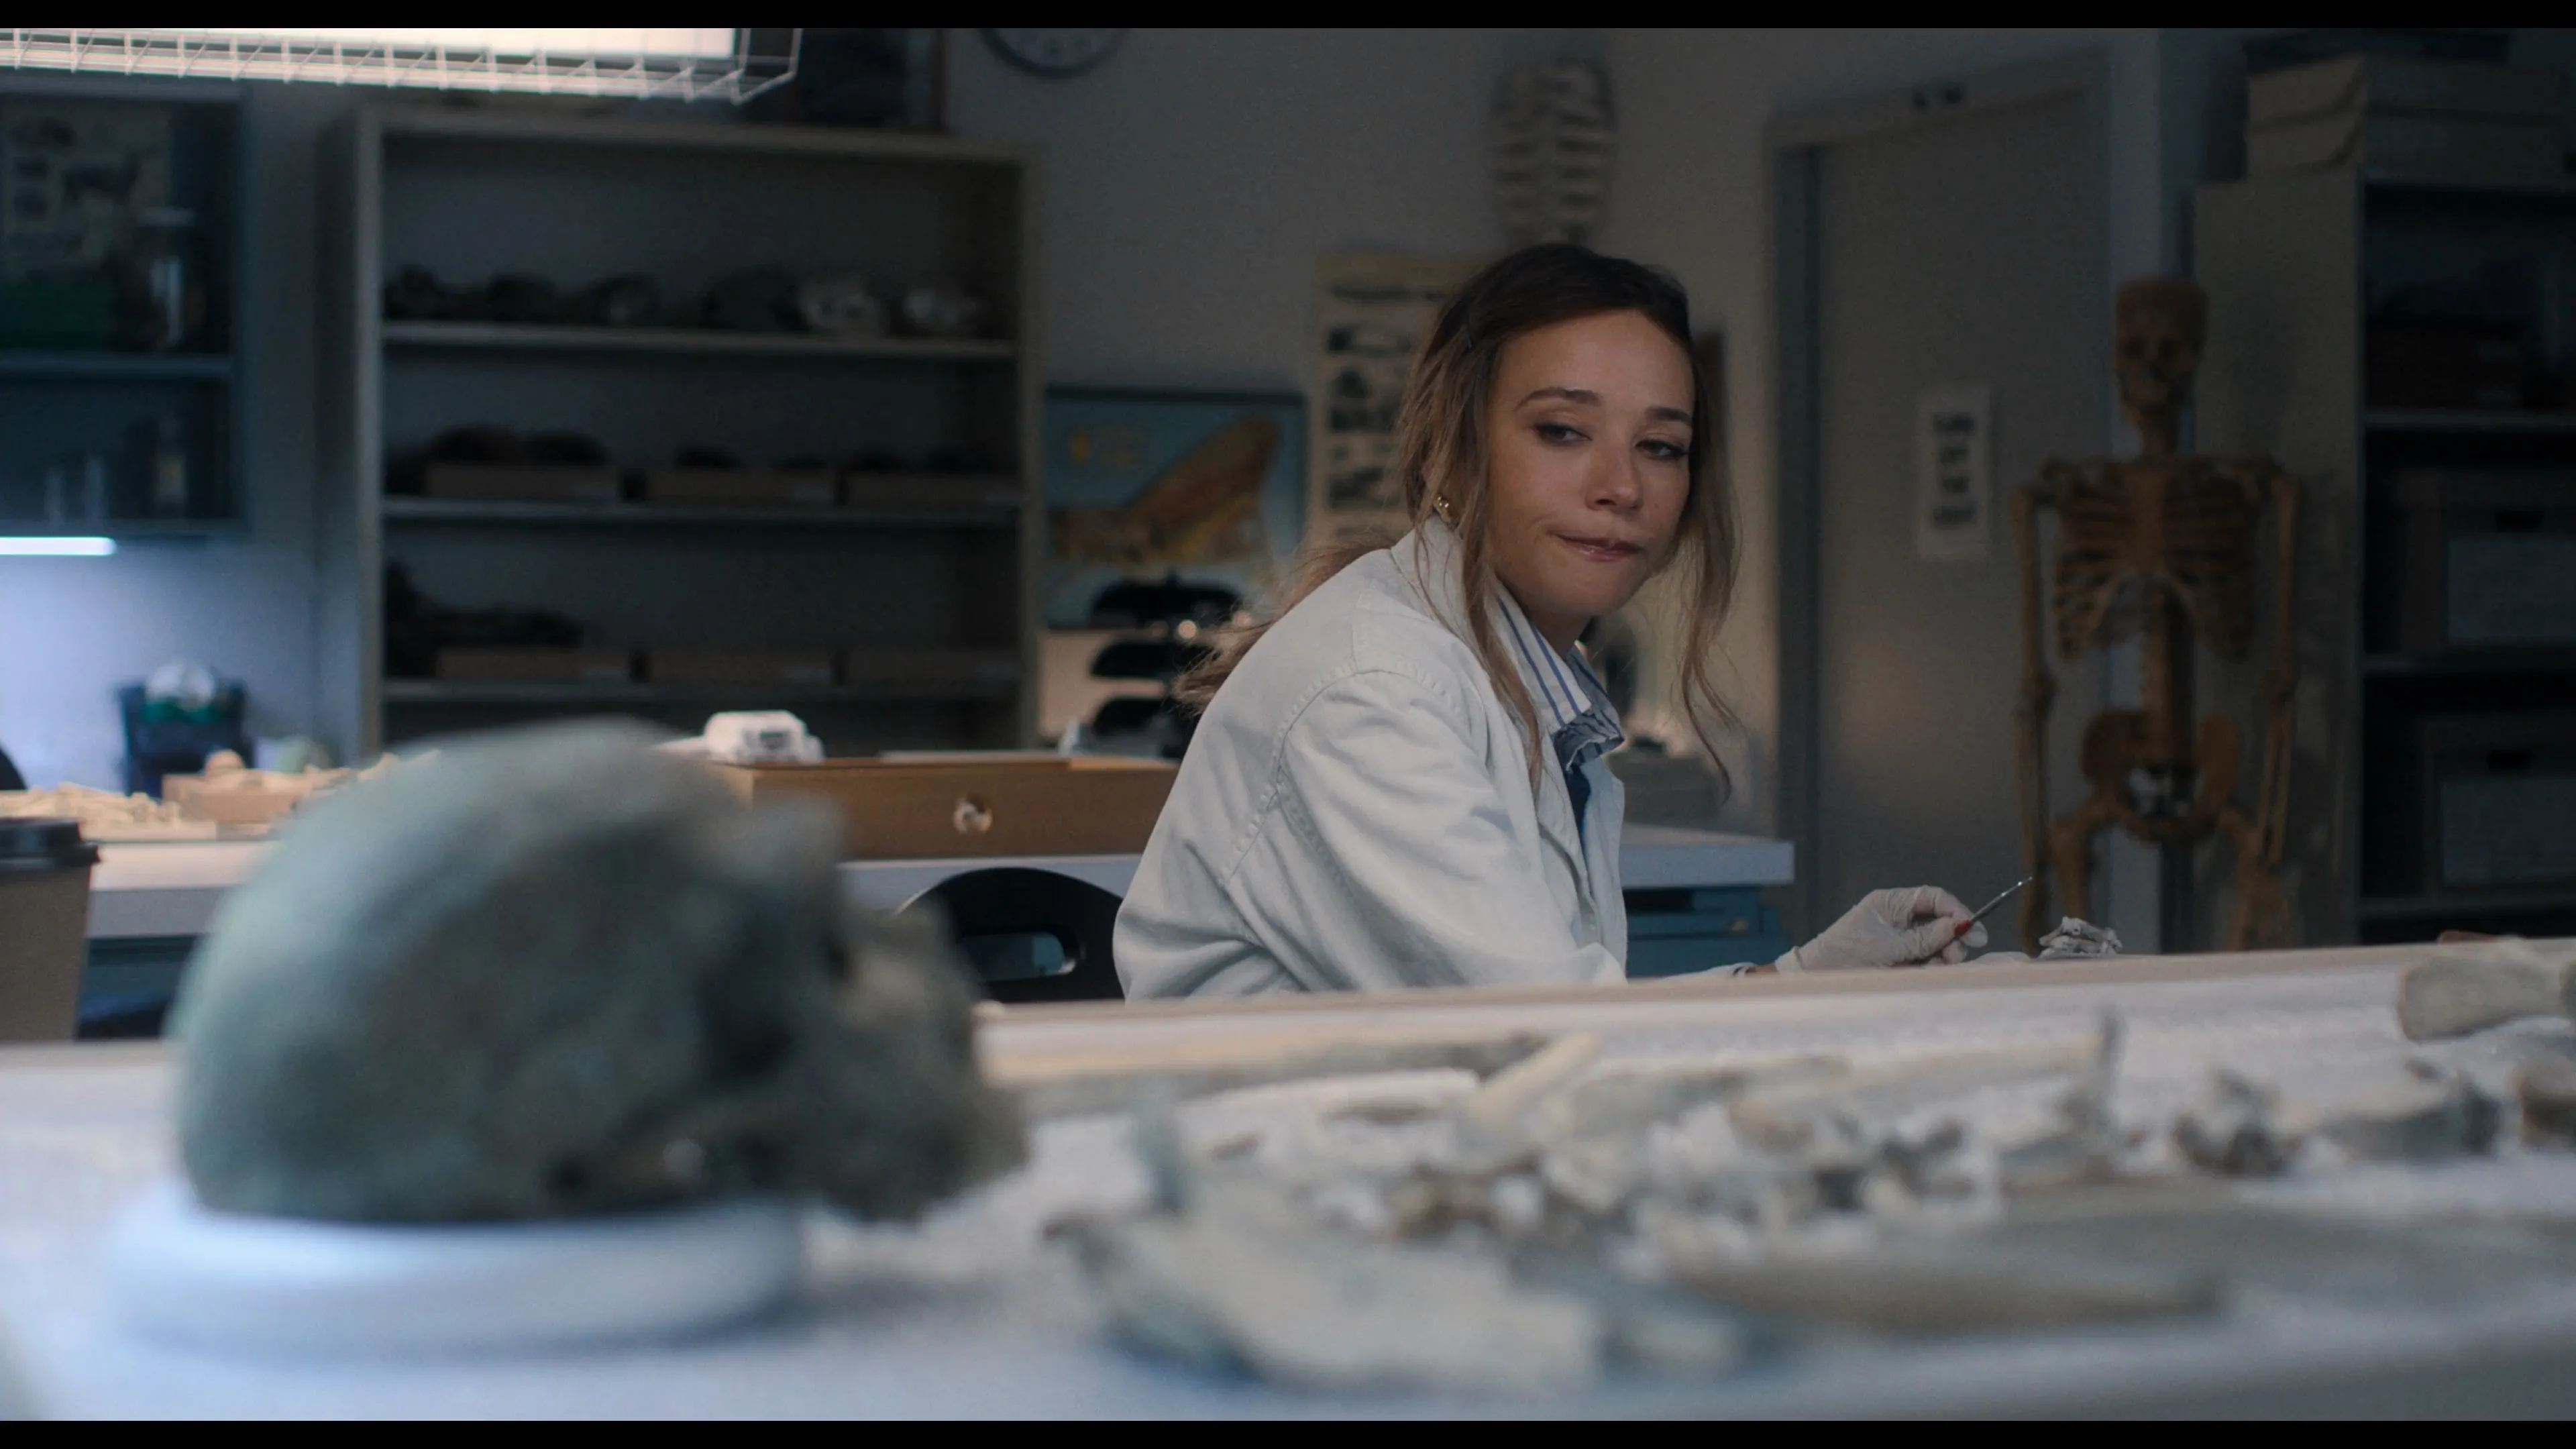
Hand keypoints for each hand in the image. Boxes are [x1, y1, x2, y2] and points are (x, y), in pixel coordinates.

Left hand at [1778, 886, 1986, 971]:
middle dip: (1952, 938)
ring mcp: (1899, 940)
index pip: (1933, 898)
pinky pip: (1925, 961)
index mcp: (1891, 903)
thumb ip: (1923, 938)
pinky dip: (1932, 968)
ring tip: (1937, 968)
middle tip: (1956, 957)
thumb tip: (1957, 927)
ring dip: (1943, 956)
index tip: (1972, 930)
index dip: (1956, 911)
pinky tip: (1928, 975)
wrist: (1817, 979)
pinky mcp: (1899, 960)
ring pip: (1936, 944)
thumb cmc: (1845, 955)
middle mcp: (1898, 919)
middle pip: (1939, 922)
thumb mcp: (1887, 946)